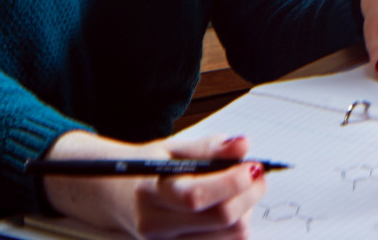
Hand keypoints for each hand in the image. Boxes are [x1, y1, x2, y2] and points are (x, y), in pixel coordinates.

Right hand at [42, 130, 265, 239]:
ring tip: (239, 190)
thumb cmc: (153, 170)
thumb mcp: (175, 150)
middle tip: (258, 175)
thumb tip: (243, 145)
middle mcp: (156, 225)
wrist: (119, 198)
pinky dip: (235, 226)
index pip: (196, 197)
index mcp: (151, 193)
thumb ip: (210, 147)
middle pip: (220, 219)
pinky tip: (229, 207)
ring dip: (246, 210)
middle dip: (249, 194)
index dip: (232, 182)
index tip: (253, 166)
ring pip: (229, 236)